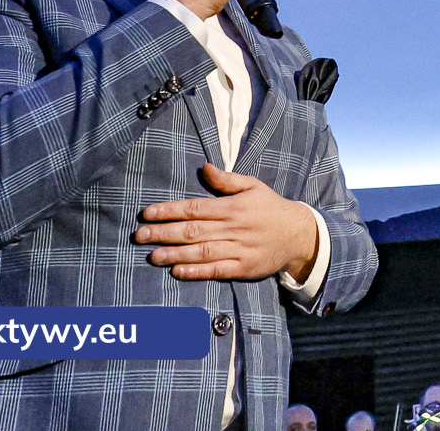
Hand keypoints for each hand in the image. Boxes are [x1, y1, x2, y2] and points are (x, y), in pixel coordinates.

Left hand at [136, 163, 319, 281]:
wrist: (299, 234)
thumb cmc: (271, 208)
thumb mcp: (253, 186)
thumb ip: (227, 180)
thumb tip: (205, 167)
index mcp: (233, 207)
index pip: (195, 208)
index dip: (169, 211)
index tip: (148, 213)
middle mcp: (233, 228)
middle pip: (193, 231)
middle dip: (164, 233)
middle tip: (140, 235)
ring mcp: (238, 249)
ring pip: (201, 251)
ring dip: (174, 254)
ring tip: (152, 255)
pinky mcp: (243, 267)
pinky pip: (216, 270)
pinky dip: (197, 271)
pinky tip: (178, 271)